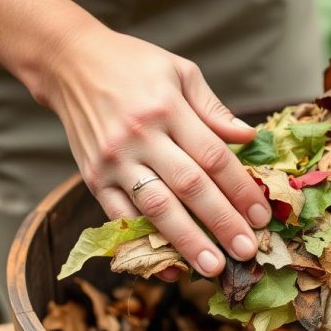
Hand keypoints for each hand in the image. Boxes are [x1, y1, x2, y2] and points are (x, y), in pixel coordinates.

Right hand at [33, 23, 272, 278]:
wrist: (69, 63)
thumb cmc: (132, 64)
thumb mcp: (180, 71)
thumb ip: (214, 109)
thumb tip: (249, 138)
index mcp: (168, 108)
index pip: (213, 156)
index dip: (240, 189)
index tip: (262, 215)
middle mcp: (141, 137)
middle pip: (190, 187)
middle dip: (222, 222)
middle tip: (247, 250)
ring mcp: (114, 160)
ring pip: (156, 207)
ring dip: (187, 241)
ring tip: (213, 267)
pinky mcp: (93, 178)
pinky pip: (121, 217)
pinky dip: (146, 243)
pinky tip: (169, 265)